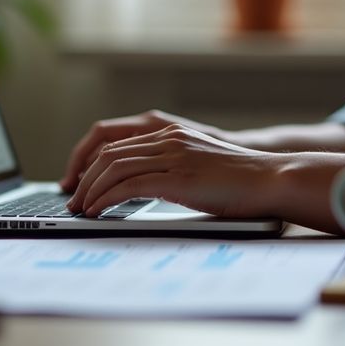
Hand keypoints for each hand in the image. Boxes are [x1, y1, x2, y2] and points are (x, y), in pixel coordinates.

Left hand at [66, 124, 279, 217]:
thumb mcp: (200, 167)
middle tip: (73, 200)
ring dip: (90, 190)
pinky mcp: (178, 178)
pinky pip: (128, 185)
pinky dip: (106, 199)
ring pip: (113, 168)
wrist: (271, 179)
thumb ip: (174, 170)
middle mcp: (168, 139)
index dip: (92, 164)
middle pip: (109, 154)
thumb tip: (145, 189)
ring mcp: (173, 155)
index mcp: (172, 134)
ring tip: (80, 209)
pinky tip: (98, 211)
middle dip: (84, 178)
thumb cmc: (241, 182)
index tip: (82, 184)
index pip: (117, 144)